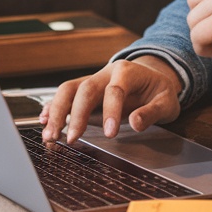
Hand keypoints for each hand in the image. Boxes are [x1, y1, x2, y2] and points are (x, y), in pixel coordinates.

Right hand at [40, 56, 181, 143]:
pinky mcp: (84, 91)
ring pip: (68, 90)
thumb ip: (152, 112)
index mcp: (127, 72)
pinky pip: (64, 96)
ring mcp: (92, 80)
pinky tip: (44, 122)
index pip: (114, 89)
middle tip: (71, 139)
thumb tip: (136, 123)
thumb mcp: (167, 101)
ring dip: (56, 112)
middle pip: (84, 89)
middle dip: (75, 114)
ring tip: (50, 136)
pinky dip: (52, 108)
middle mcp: (105, 73)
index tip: (111, 134)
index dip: (111, 111)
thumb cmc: (158, 91)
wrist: (152, 78)